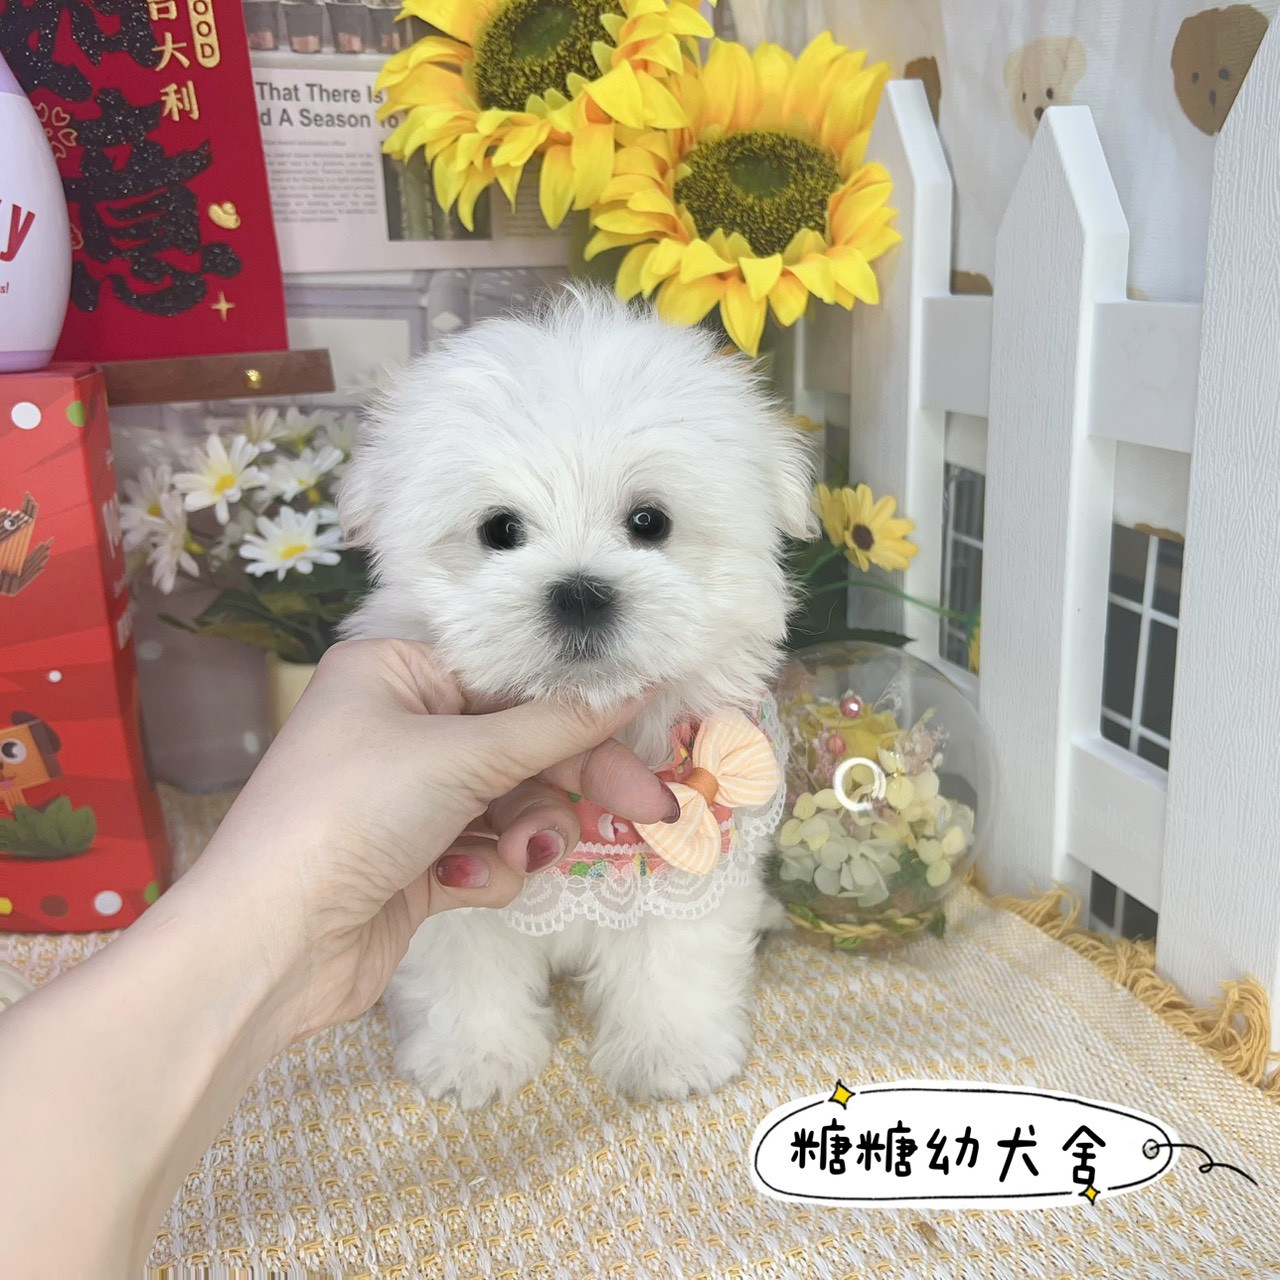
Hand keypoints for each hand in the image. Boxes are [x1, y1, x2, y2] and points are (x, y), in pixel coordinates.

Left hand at [174, 638, 673, 1043]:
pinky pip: (487, 851)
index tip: (642, 723)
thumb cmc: (352, 815)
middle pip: (519, 744)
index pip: (508, 677)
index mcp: (394, 674)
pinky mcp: (418, 863)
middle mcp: (400, 729)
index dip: (575, 705)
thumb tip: (635, 682)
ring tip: (517, 857)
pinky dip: (487, 868)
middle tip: (647, 809)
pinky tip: (459, 882)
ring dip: (526, 833)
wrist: (269, 949)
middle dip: (570, 782)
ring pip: (512, 803)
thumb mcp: (462, 758)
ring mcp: (408, 800)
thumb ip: (557, 727)